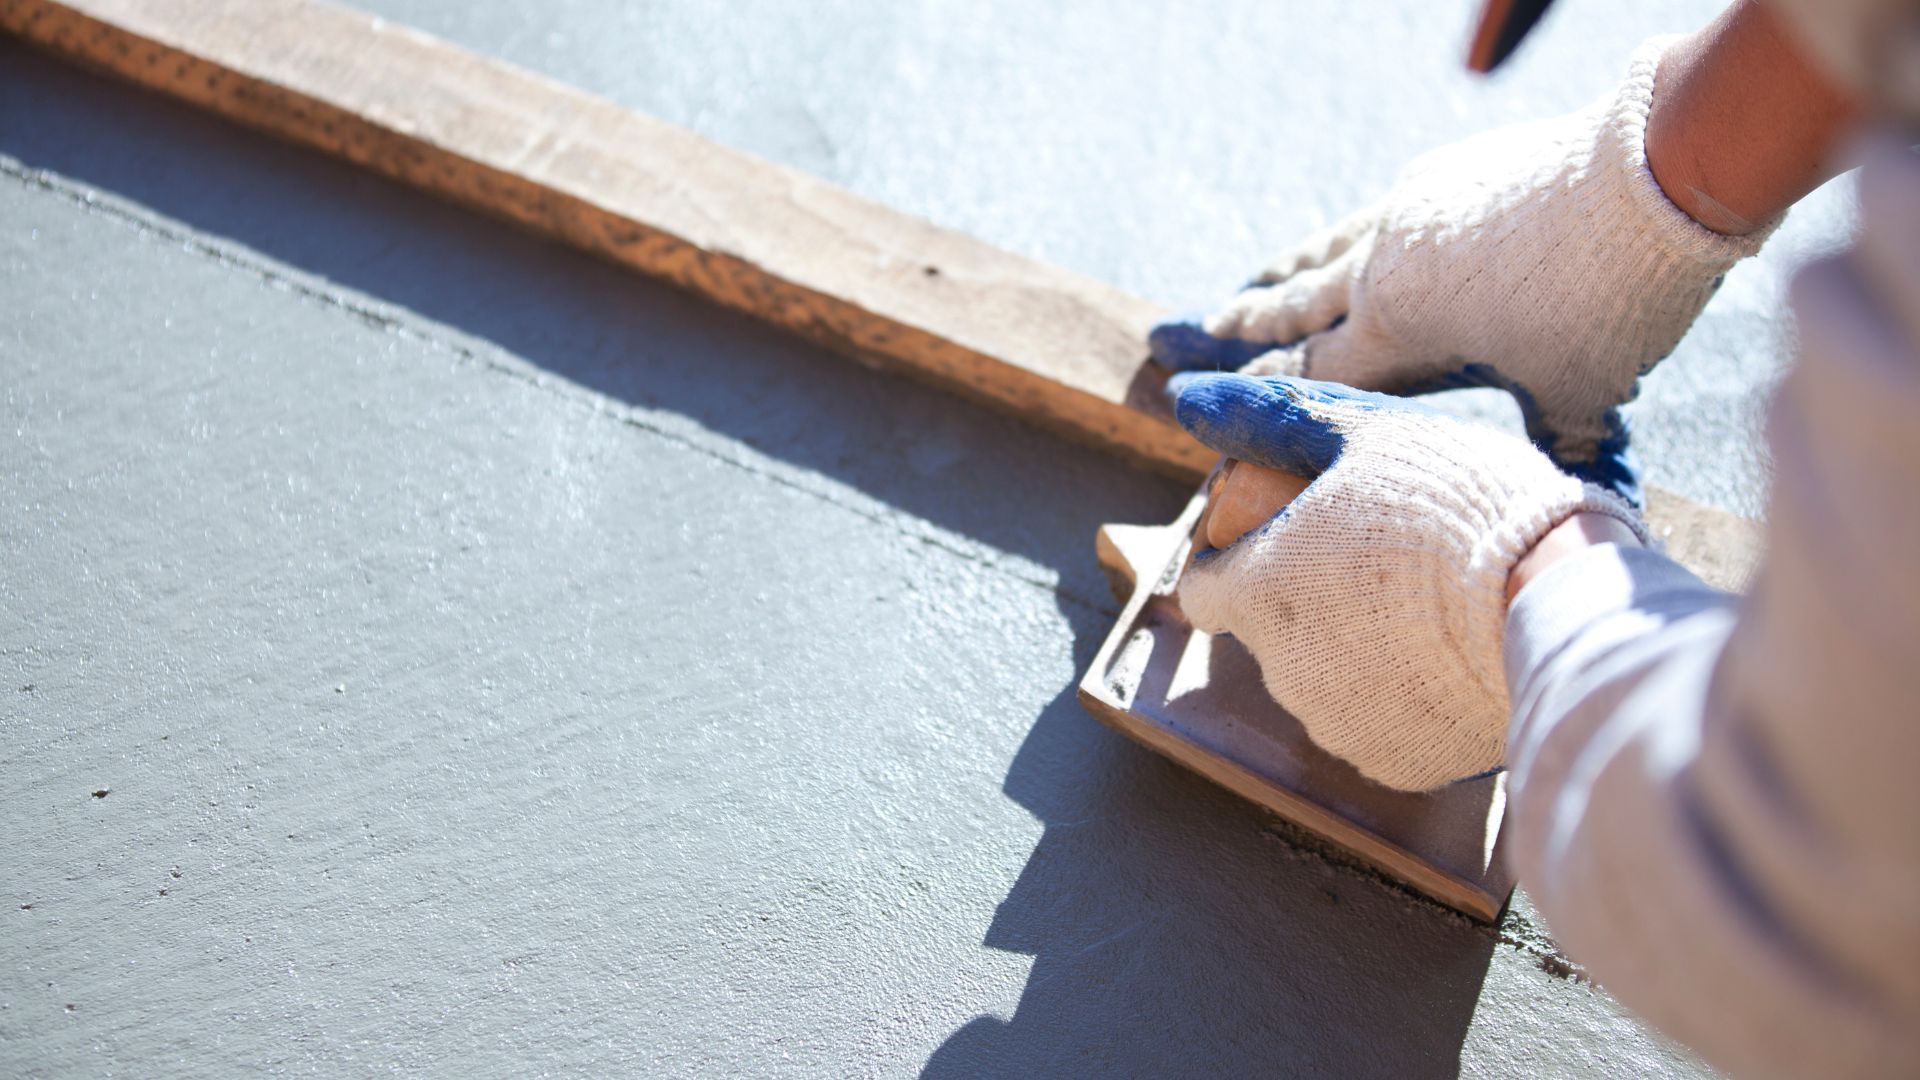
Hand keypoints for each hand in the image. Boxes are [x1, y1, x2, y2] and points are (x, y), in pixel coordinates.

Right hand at [1149, 38, 1769, 504]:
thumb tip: (1581, 488)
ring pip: (1323, 252)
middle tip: (1167, 341)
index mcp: (1398, 324)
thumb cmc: (1609, 299)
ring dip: (1277, 278)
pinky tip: (1343, 245)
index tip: (1199, 412)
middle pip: (1292, 305)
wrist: (1654, 173)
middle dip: (1230, 330)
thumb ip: (1559, 435)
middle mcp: (1385, 265)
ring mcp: (1410, 210)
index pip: (1309, 371)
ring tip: (1234, 295)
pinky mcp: (1446, 175)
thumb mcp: (1579, 389)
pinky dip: (1343, 241)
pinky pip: (1371, 218)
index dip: (1254, 397)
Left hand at [1172, 372, 1645, 790]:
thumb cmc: (1455, 505)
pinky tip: (1453, 661)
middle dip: (1308, 600)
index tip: (1285, 537)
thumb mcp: (1363, 433)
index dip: (1237, 559)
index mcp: (1259, 588)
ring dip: (1356, 650)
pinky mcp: (1396, 764)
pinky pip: (1384, 727)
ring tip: (1429, 609)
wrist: (1556, 600)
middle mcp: (1282, 668)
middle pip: (1271, 632)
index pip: (1204, 588)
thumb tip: (1188, 397)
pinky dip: (1406, 700)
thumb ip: (1268, 418)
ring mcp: (1338, 724)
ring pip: (1325, 682)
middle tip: (1381, 561)